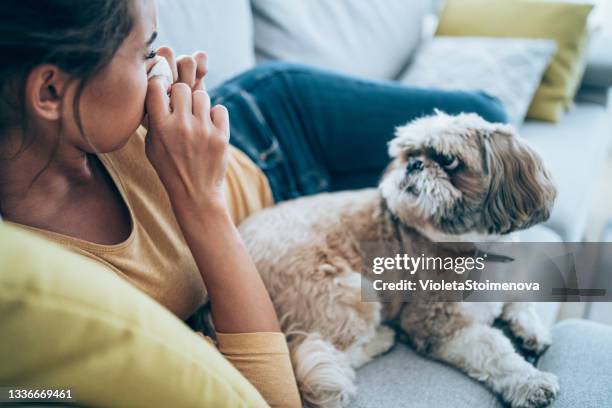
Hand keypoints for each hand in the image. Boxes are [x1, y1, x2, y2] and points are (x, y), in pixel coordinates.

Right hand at [144, 49, 229, 214]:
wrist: (195, 192)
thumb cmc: (170, 167)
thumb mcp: (152, 146)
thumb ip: (154, 120)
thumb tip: (158, 90)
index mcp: (160, 127)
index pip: (156, 87)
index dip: (159, 85)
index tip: (163, 91)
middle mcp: (182, 126)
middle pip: (182, 87)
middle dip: (181, 94)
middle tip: (182, 107)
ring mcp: (203, 131)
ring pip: (202, 95)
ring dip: (198, 104)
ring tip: (196, 118)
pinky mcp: (221, 136)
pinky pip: (219, 109)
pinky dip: (215, 115)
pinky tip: (209, 126)